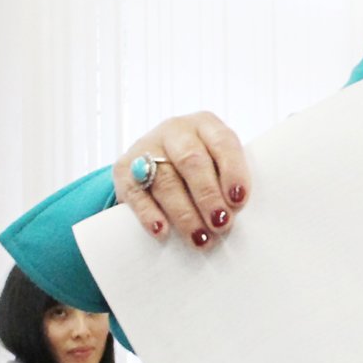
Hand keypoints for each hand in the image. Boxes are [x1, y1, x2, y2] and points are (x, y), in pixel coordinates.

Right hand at [116, 111, 250, 246]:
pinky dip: (149, 214)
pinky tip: (162, 231)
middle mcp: (176, 131)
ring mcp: (147, 147)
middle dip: (207, 195)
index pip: (222, 143)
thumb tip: (236, 214)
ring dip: (184, 213)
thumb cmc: (201, 169)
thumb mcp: (217, 163)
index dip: (232, 171)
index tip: (238, 200)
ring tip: (199, 238)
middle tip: (220, 223)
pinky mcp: (124, 169)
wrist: (154, 164)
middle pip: (191, 161)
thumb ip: (228, 181)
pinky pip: (137, 193)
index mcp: (206, 125)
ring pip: (165, 180)